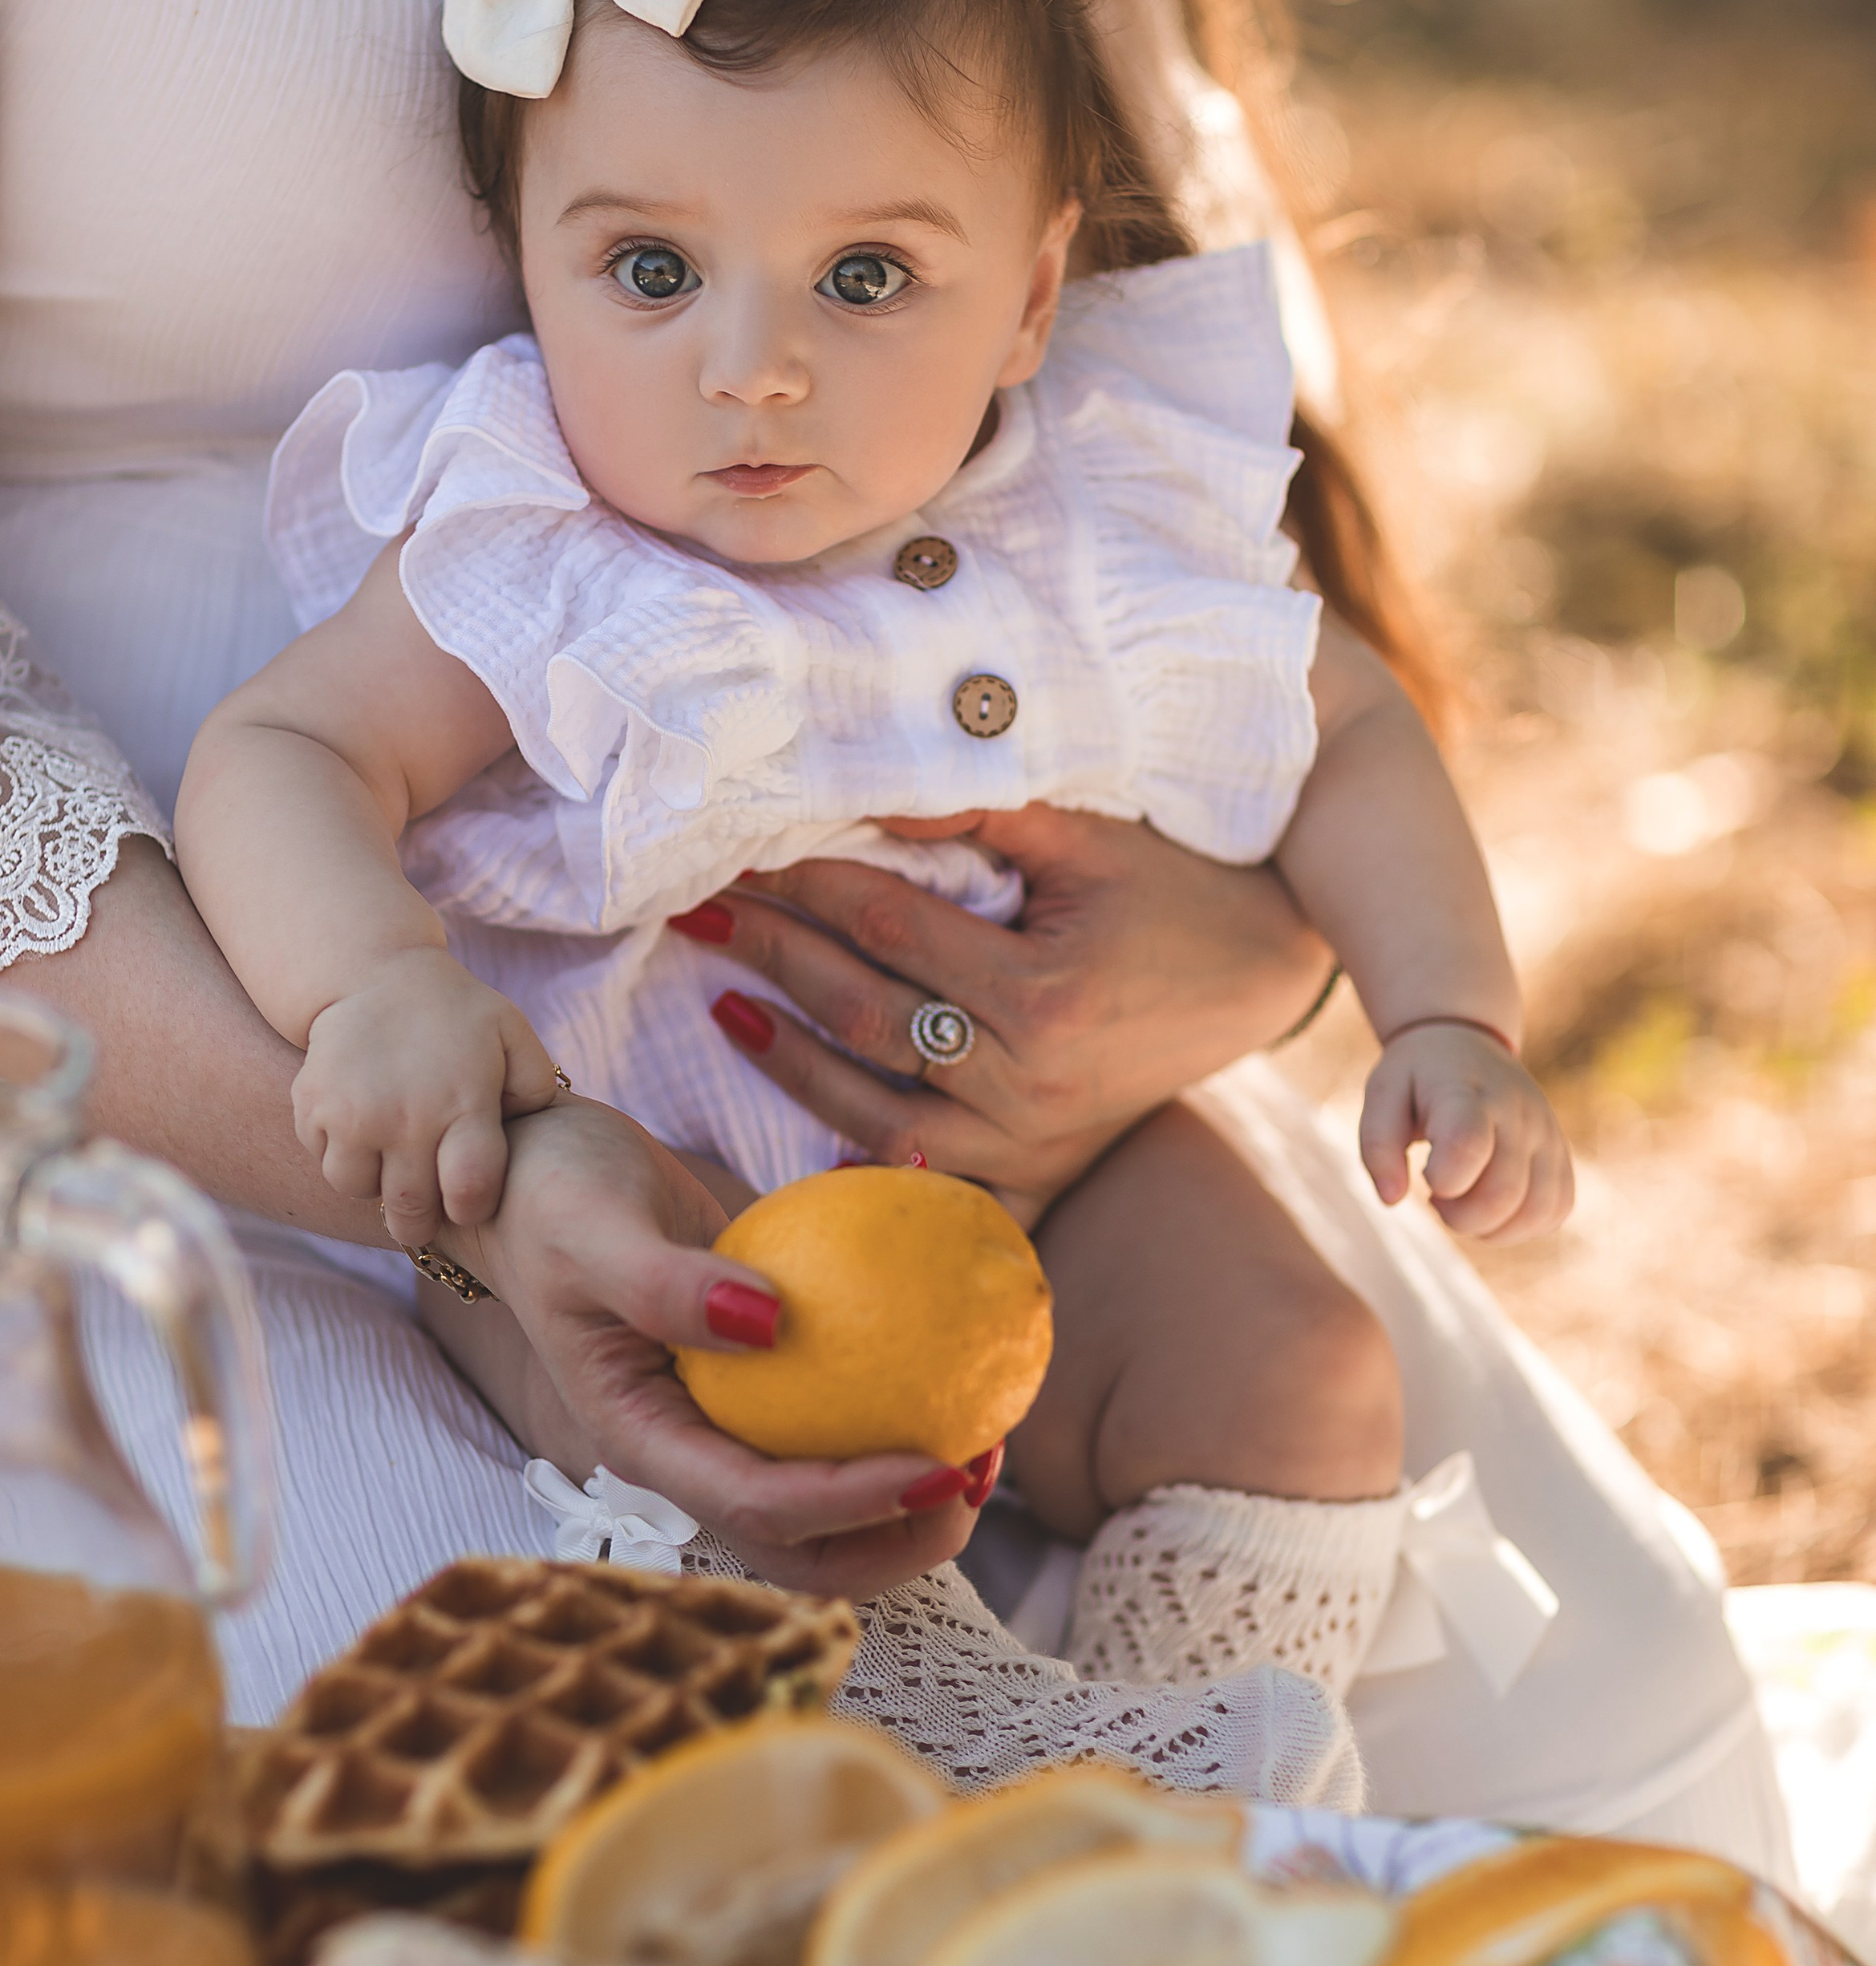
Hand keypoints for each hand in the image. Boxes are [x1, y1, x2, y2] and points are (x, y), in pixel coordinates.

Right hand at [293, 949, 556, 1247]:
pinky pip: (325, 1161)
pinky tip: (361, 1126)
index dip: (470, 1207)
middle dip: (420, 1219)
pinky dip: (341, 1153)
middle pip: (410, 1210)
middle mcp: (405, 1115)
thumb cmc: (455, 1014)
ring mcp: (353, 1113)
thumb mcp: (512, 1035)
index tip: (467, 1197)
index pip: (468, 1192)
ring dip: (375, 1182)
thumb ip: (536, 1089)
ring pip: (358, 1189)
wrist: (373, 973)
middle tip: (425, 1205)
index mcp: (463, 1102)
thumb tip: (528, 1137)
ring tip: (391, 1152)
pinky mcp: (312, 1106)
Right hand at [445, 1095, 983, 1596]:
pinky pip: (839, 1413)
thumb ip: (665, 1281)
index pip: (759, 1511)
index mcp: (644, 1442)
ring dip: (917, 1492)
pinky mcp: (761, 1379)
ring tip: (994, 1431)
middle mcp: (692, 1450)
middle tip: (983, 1468)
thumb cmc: (549, 1194)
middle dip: (902, 1537)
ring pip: (833, 1500)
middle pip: (806, 1547)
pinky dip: (904, 1399)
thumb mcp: (592, 1227)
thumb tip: (770, 1321)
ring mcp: (727, 1422)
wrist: (532, 1168)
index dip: (854, 1508)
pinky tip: (967, 1344)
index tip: (940, 1464)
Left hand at [671, 804, 1332, 1206]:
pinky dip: (863, 1160)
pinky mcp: (1044, 1175)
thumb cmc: (1177, 885)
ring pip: (877, 1115)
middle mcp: (1029, 1083)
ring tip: (725, 1007)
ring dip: (791, 1061)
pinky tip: (805, 1129)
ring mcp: (1033, 1143)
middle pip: (864, 1016)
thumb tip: (858, 781)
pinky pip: (933, 1184)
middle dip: (773, 955)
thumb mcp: (1088, 833)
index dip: (802, 885)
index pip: (886, 927)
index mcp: (1041, 994)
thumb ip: (977, 808)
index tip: (737, 854)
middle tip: (696, 911)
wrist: (1268, 972)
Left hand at [1358, 1023, 1574, 1239]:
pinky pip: (1555, 1210)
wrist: (1468, 1044)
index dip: (1443, 1179)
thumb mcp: (1382, 1093)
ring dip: (1491, 1227)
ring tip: (1465, 1201)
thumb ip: (1378, 1146)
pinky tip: (1492, 1206)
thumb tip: (1391, 1199)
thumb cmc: (1418, 1077)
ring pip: (1536, 1210)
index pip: (1467, 1145)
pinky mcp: (1560, 1154)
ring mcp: (1546, 1133)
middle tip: (1438, 1196)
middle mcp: (1517, 1112)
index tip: (1427, 1175)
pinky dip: (1520, 1225)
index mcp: (1466, 1092)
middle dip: (1460, 1217)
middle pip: (1503, 1193)